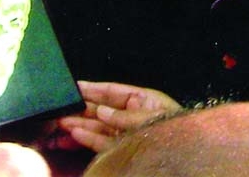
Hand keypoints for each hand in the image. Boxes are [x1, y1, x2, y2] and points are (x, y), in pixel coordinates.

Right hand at [54, 82, 179, 152]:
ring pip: (97, 127)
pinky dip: (86, 139)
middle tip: (61, 108)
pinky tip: (74, 136)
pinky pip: (101, 143)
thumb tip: (102, 112)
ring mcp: (126, 134)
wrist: (187, 161)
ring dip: (78, 125)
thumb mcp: (154, 118)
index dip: (92, 89)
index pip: (112, 91)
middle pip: (101, 109)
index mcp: (143, 101)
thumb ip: (127, 115)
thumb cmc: (179, 135)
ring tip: (61, 124)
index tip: (74, 86)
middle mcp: (132, 116)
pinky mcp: (123, 150)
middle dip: (80, 109)